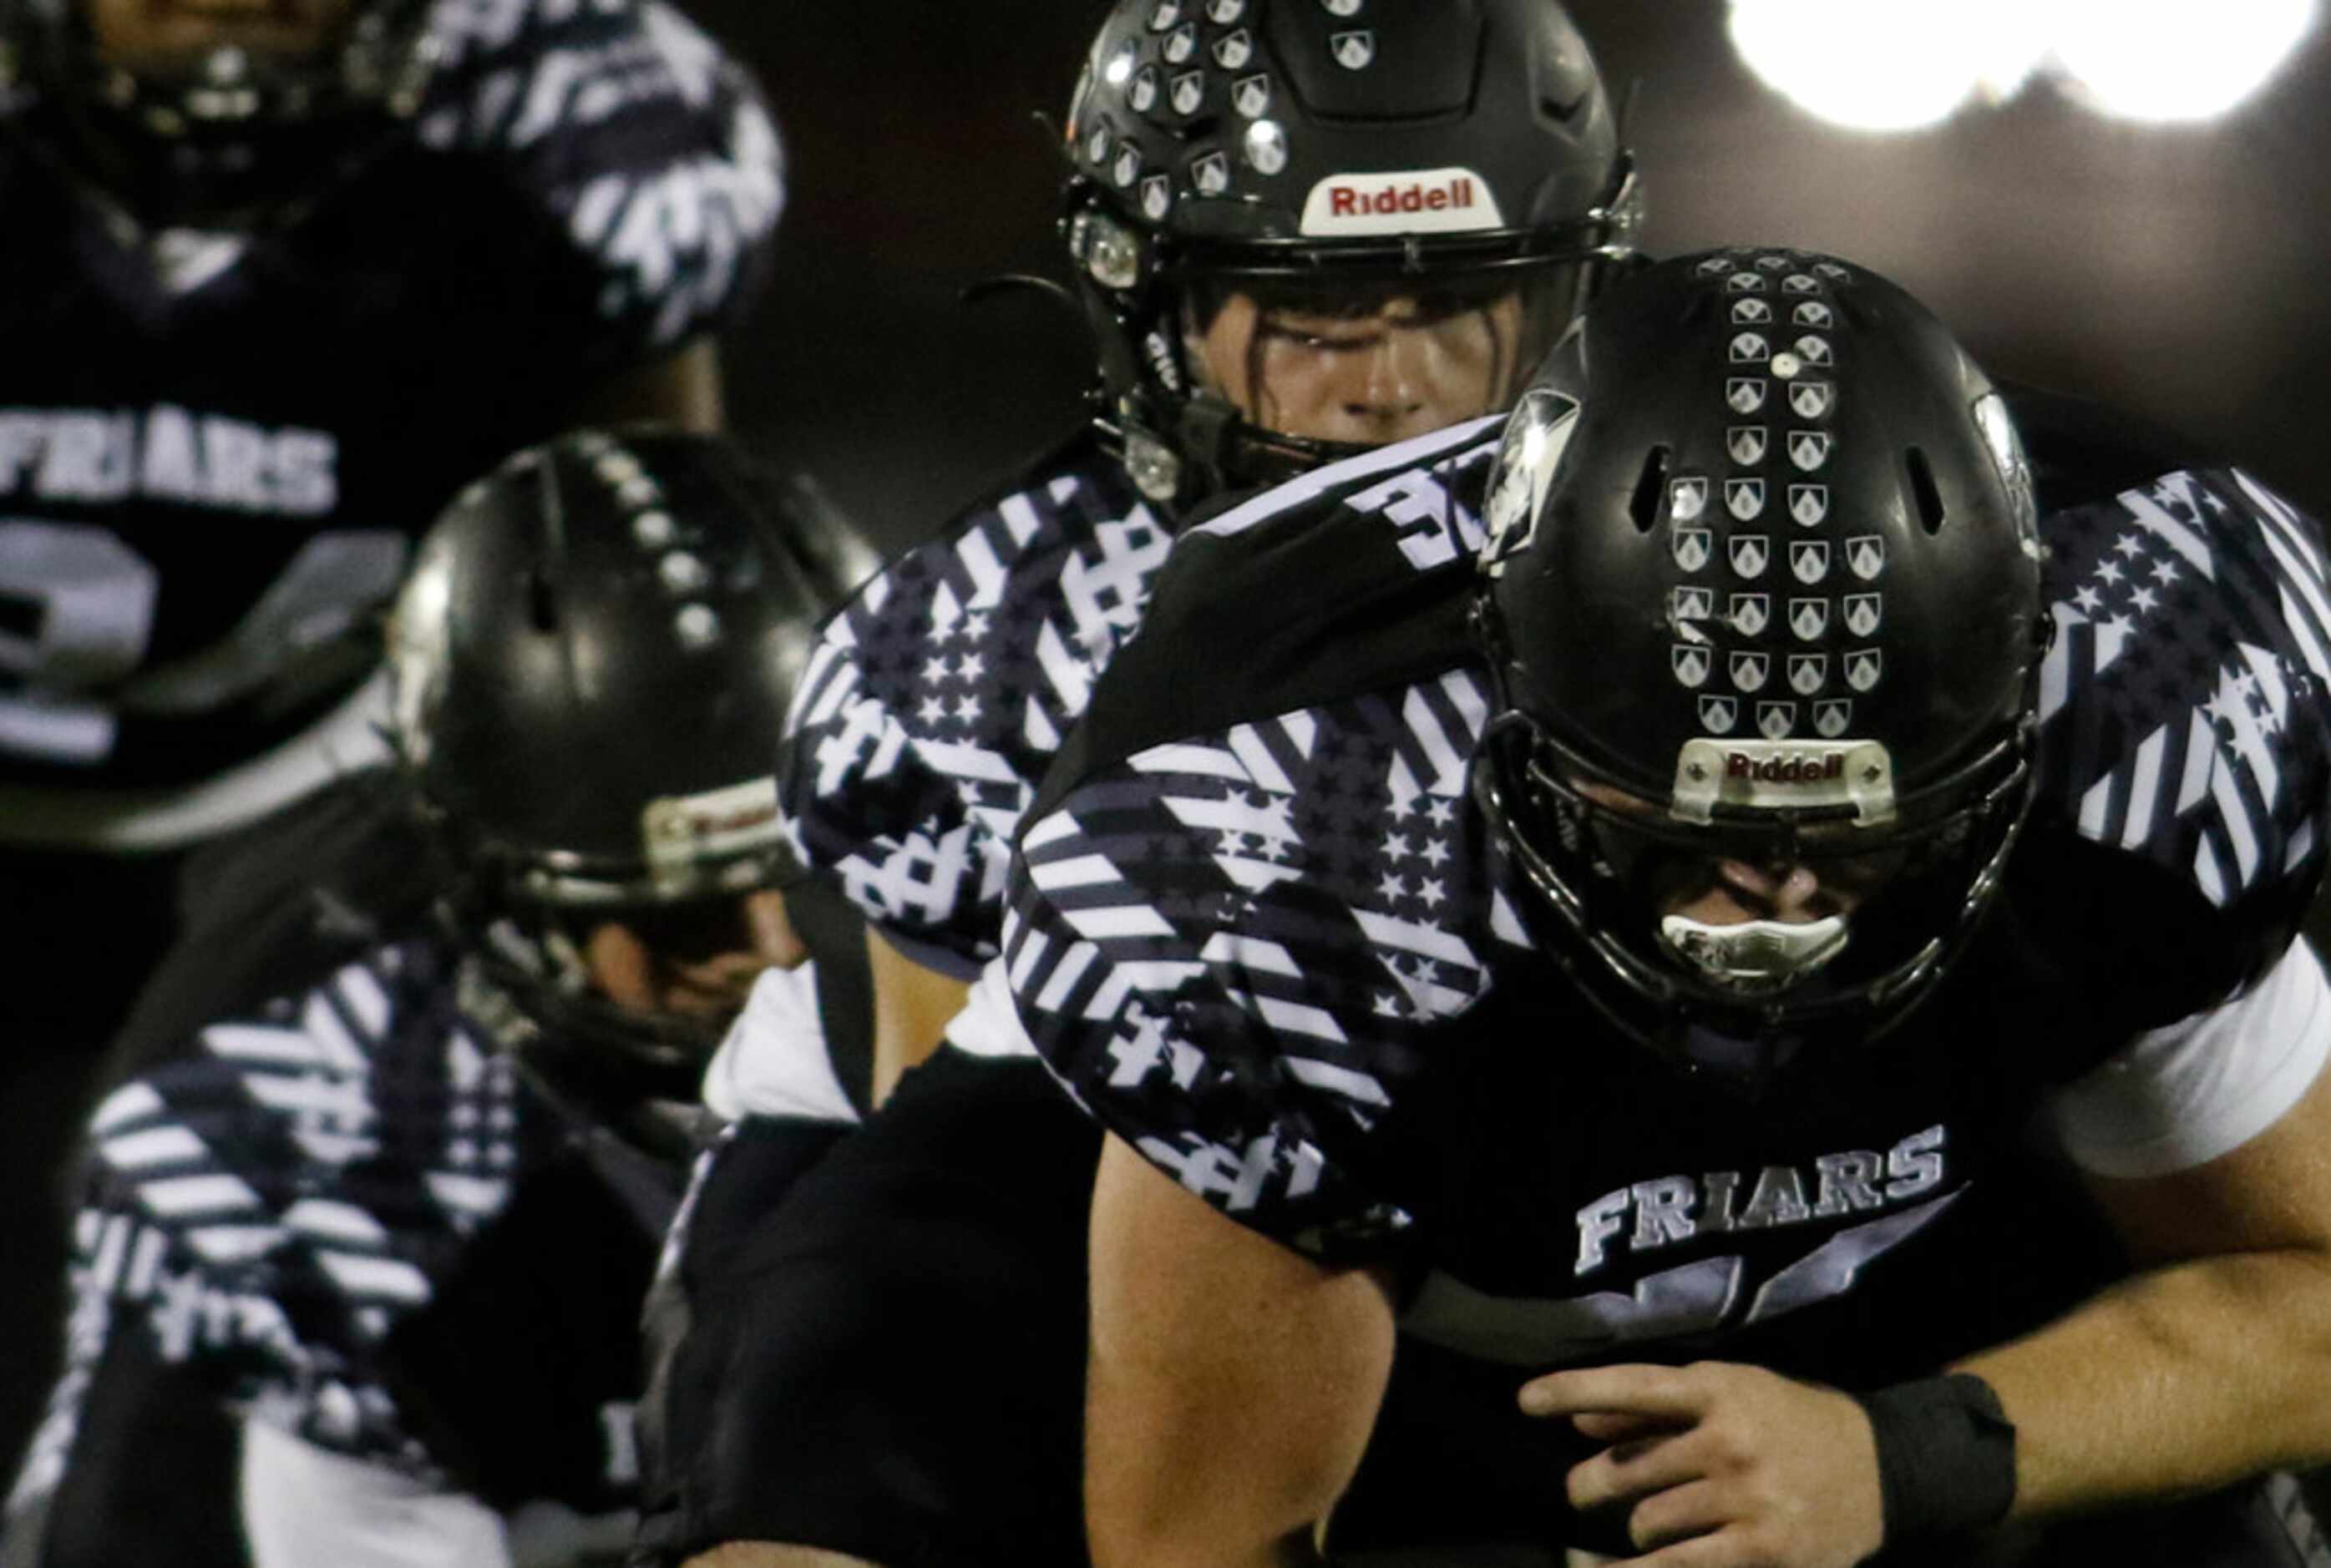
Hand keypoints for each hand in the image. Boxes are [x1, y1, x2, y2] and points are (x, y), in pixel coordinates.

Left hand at [1518, 1361, 1884, 1566]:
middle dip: (1593, 1486)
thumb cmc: (1790, 1424)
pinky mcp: (1760, 1549)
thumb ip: (1655, 1410)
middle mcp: (1730, 1441)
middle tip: (1582, 1493)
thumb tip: (1582, 1420)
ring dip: (1636, 1529)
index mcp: (1719, 1391)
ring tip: (1648, 1523)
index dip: (1574, 1390)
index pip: (1633, 1387)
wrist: (1884, 1469)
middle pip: (1628, 1469)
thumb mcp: (1731, 1395)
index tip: (1525, 1401)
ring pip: (1648, 1521)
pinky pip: (1676, 1567)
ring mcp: (1746, 1497)